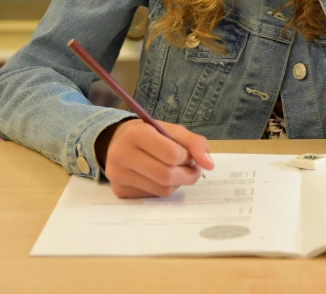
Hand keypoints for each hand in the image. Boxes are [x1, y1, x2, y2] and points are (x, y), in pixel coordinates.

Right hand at [95, 118, 214, 198]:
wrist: (116, 141)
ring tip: (176, 170)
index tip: (188, 154)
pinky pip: (152, 196)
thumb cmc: (149, 133)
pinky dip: (163, 188)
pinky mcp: (119, 191)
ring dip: (177, 183)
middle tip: (191, 168)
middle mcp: (122, 155)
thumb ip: (194, 143)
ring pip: (162, 190)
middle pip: (167, 176)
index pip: (171, 154)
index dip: (187, 157)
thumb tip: (209, 165)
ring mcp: (118, 176)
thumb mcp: (171, 130)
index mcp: (136, 134)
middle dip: (187, 174)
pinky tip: (159, 177)